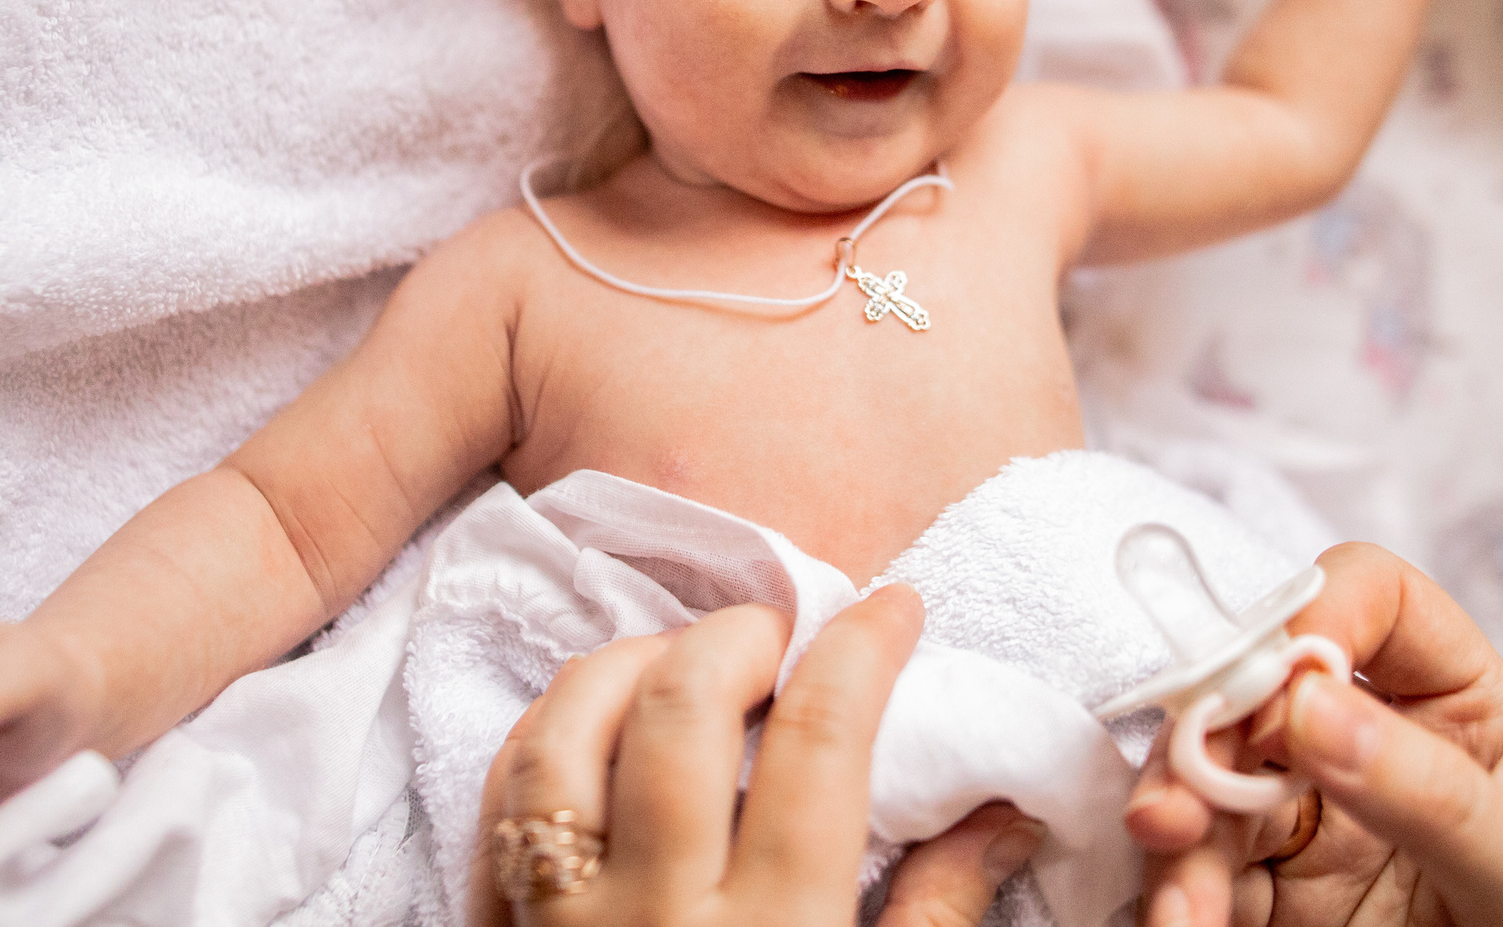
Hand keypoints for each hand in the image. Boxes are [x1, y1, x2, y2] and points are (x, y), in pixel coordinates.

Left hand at [472, 586, 1046, 926]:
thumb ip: (935, 918)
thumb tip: (1006, 811)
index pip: (819, 743)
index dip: (864, 650)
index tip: (897, 608)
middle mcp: (654, 924)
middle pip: (677, 711)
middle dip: (738, 638)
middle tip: (785, 636)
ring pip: (562, 737)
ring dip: (625, 667)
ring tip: (684, 662)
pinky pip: (496, 804)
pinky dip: (545, 736)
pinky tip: (595, 727)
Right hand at [1126, 544, 1502, 926]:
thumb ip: (1434, 794)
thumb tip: (1307, 703)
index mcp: (1463, 706)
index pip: (1376, 604)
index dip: (1313, 616)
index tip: (1279, 691)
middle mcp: (1378, 748)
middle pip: (1261, 698)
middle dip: (1203, 747)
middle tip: (1173, 815)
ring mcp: (1326, 828)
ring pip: (1217, 794)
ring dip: (1179, 842)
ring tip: (1179, 915)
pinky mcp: (1289, 905)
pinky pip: (1211, 881)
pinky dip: (1180, 901)